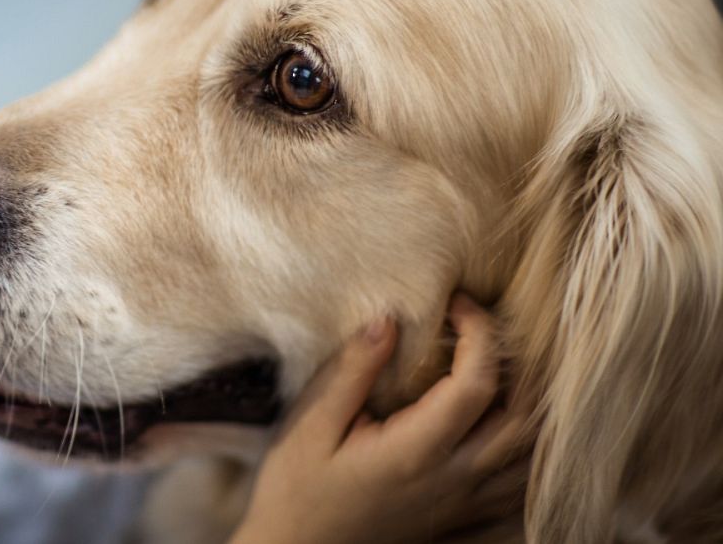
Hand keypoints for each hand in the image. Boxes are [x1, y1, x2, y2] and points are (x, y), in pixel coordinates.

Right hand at [229, 294, 532, 543]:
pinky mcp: (460, 521)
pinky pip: (519, 491)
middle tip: (486, 332)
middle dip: (517, 365)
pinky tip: (505, 431)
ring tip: (501, 371)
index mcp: (415, 452)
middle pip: (523, 419)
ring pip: (530, 457)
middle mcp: (451, 481)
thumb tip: (387, 320)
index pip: (478, 384)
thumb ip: (352, 372)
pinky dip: (527, 454)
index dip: (480, 333)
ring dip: (530, 407)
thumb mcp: (310, 425)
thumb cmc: (294, 491)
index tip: (458, 303)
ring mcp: (462, 506)